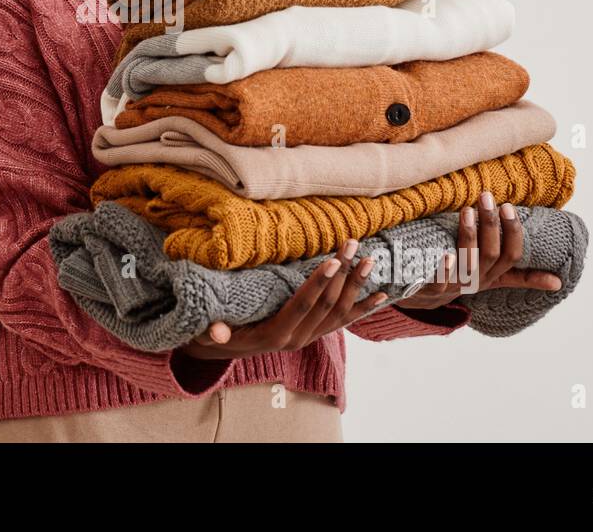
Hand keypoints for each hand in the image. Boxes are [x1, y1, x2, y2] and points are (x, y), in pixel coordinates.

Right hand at [177, 240, 390, 360]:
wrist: (228, 349)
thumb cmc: (217, 333)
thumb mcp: (210, 333)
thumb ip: (213, 332)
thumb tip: (215, 333)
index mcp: (277, 334)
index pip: (302, 306)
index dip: (317, 285)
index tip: (332, 261)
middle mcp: (298, 339)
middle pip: (326, 304)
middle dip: (341, 274)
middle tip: (352, 245)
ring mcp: (310, 337)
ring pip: (340, 311)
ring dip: (357, 286)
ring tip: (370, 260)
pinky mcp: (317, 334)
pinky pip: (345, 321)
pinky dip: (364, 308)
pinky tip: (383, 295)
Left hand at [392, 192, 563, 310]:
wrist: (424, 301)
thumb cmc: (463, 281)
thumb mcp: (493, 280)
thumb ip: (522, 278)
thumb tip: (557, 282)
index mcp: (493, 275)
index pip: (511, 256)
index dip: (512, 233)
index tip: (508, 207)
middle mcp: (477, 280)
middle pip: (491, 254)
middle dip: (491, 225)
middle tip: (487, 197)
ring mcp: (455, 286)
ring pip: (468, 264)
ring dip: (469, 237)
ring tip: (467, 210)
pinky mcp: (431, 290)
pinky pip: (439, 283)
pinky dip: (444, 270)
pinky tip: (446, 254)